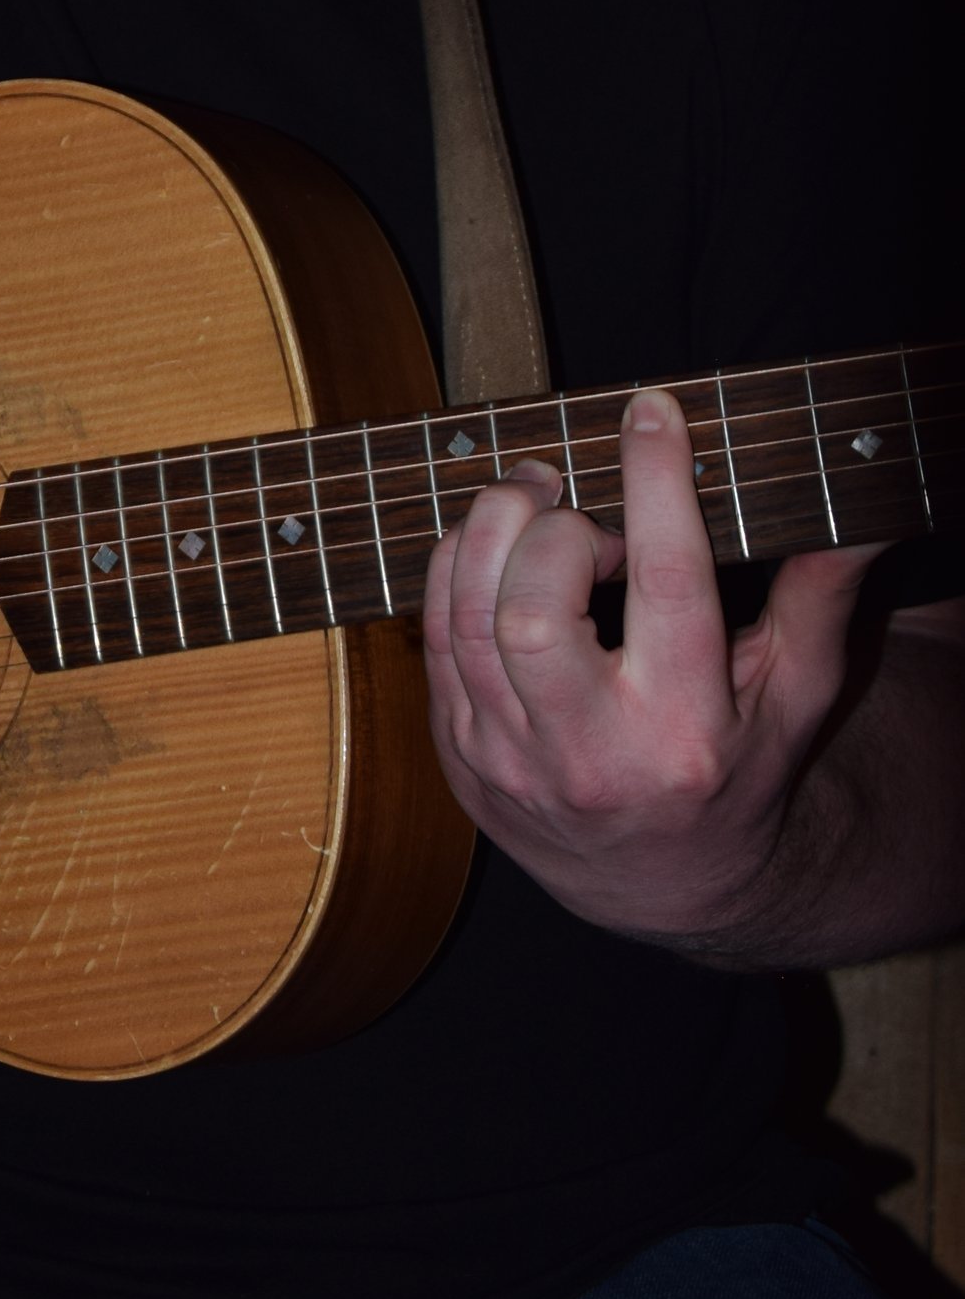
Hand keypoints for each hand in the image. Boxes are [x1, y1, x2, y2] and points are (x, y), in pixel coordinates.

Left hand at [420, 382, 881, 953]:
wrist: (662, 886)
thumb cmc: (736, 769)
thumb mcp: (793, 697)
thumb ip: (820, 599)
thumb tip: (865, 511)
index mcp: (686, 731)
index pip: (667, 586)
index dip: (657, 483)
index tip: (651, 411)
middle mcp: (593, 755)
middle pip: (536, 609)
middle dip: (551, 528)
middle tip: (576, 502)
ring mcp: (511, 762)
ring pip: (466, 618)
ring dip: (488, 531)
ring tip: (531, 501)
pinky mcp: (460, 757)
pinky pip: (433, 639)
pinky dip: (454, 571)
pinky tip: (494, 551)